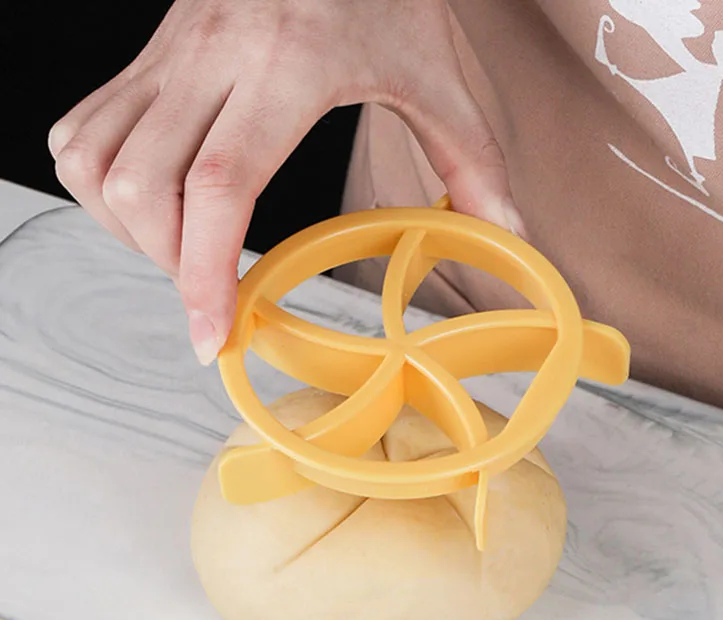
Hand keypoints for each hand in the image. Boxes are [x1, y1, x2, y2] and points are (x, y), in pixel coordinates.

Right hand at [49, 0, 524, 364]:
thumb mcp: (438, 72)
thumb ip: (471, 160)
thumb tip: (508, 233)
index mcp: (288, 64)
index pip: (222, 186)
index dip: (206, 274)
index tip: (210, 334)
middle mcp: (212, 55)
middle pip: (144, 187)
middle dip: (171, 267)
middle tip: (214, 295)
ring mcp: (169, 51)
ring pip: (98, 161)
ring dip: (130, 231)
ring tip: (184, 254)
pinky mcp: (149, 51)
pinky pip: (84, 128)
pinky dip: (102, 185)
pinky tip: (151, 205)